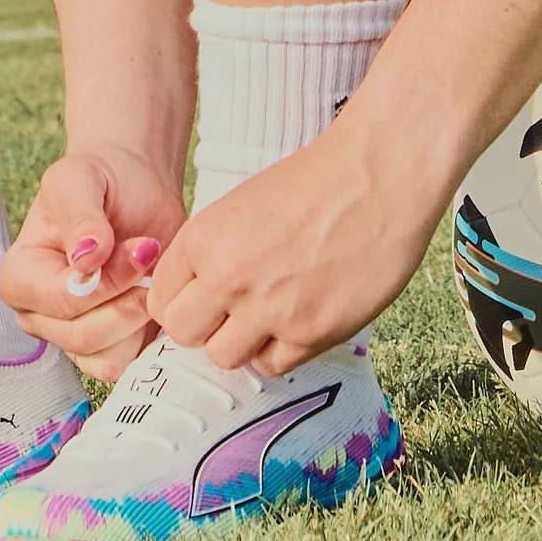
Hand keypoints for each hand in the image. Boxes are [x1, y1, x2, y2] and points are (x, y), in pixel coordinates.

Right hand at [0, 142, 185, 379]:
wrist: (138, 188)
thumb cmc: (102, 179)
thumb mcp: (80, 178)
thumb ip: (80, 216)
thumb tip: (86, 258)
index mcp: (20, 277)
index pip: (60, 301)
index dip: (106, 281)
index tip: (140, 247)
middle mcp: (40, 315)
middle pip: (83, 336)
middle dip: (128, 300)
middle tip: (151, 259)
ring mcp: (73, 336)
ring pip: (108, 358)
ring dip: (141, 319)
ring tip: (152, 275)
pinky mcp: (109, 348)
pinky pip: (131, 363)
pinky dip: (151, 334)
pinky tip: (157, 296)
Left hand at [147, 123, 438, 376]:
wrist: (380, 175)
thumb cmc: (317, 180)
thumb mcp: (242, 205)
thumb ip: (214, 251)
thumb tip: (200, 292)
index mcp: (204, 238)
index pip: (161, 298)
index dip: (181, 300)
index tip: (200, 299)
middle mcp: (228, 278)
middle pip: (183, 333)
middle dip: (202, 326)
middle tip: (228, 313)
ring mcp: (269, 310)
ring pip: (223, 358)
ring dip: (239, 342)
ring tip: (265, 317)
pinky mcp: (311, 332)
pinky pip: (272, 365)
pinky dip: (278, 349)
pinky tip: (295, 321)